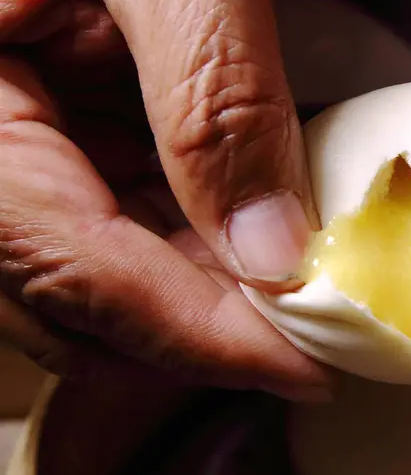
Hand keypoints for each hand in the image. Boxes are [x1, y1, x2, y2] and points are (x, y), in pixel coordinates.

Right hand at [0, 0, 328, 400]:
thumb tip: (275, 249)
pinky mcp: (43, 128)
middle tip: (314, 336)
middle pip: (85, 300)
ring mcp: (5, 145)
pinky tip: (254, 224)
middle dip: (206, 332)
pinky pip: (112, 216)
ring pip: (102, 272)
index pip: (84, 276)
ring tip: (300, 287)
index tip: (312, 373)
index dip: (208, 340)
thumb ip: (213, 101)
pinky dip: (191, 237)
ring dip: (206, 292)